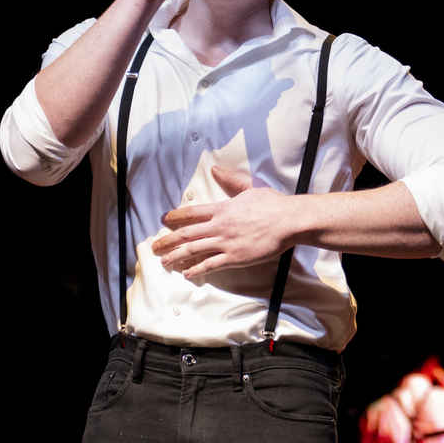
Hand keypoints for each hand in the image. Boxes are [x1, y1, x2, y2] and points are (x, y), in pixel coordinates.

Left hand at [151, 166, 296, 278]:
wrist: (288, 220)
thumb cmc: (273, 204)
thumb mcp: (250, 186)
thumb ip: (231, 179)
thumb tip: (216, 169)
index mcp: (222, 209)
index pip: (191, 213)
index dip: (175, 217)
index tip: (163, 220)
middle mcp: (219, 226)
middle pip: (186, 234)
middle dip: (168, 240)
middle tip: (155, 246)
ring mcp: (226, 243)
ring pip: (194, 250)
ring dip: (176, 256)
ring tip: (164, 261)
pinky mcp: (235, 257)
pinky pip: (210, 264)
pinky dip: (196, 269)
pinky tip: (187, 273)